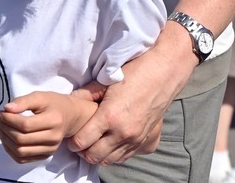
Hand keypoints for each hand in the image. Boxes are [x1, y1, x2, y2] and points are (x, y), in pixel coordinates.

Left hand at [0, 91, 95, 163]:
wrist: (70, 116)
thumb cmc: (54, 104)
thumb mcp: (40, 96)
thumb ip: (23, 101)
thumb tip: (7, 109)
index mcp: (53, 121)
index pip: (25, 125)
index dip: (9, 119)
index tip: (1, 113)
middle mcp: (53, 138)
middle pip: (21, 139)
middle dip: (5, 129)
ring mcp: (50, 149)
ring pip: (20, 151)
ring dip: (6, 140)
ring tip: (1, 128)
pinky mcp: (45, 155)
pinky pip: (23, 159)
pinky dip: (11, 151)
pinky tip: (7, 139)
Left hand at [68, 44, 185, 163]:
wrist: (164, 73)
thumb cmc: (135, 73)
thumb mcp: (106, 81)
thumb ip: (86, 94)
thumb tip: (70, 102)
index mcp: (109, 117)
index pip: (82, 142)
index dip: (72, 141)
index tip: (71, 135)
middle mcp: (123, 133)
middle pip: (94, 157)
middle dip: (83, 151)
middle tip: (80, 141)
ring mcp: (136, 140)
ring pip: (110, 160)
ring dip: (99, 154)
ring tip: (94, 142)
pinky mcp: (146, 142)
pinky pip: (125, 157)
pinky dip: (115, 153)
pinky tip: (111, 141)